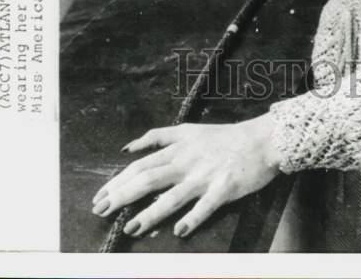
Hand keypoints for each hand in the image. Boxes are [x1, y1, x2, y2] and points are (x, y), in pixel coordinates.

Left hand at [91, 114, 281, 239]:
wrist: (261, 139)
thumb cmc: (225, 137)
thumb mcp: (189, 129)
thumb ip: (159, 137)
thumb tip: (128, 148)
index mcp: (178, 147)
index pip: (140, 164)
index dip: (117, 181)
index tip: (99, 197)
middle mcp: (187, 160)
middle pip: (148, 178)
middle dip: (121, 196)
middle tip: (101, 211)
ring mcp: (205, 175)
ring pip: (172, 195)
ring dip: (150, 213)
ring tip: (130, 228)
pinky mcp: (224, 187)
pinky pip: (206, 205)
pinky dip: (193, 218)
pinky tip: (180, 231)